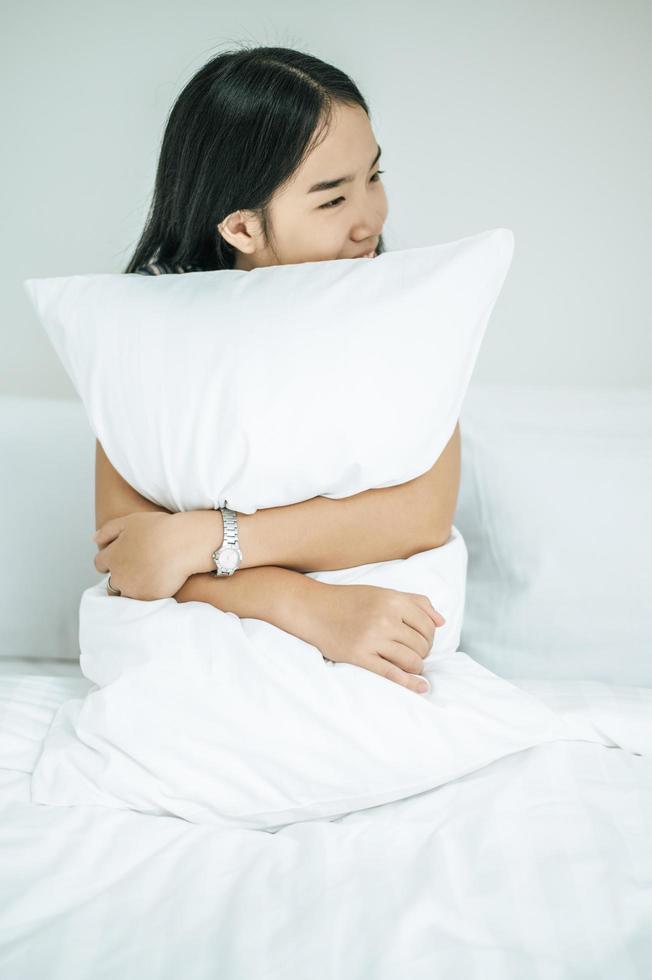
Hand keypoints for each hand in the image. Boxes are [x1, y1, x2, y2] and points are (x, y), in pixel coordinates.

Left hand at [92, 511, 220, 600]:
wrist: (184, 543)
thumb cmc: (159, 529)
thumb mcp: (129, 521)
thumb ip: (107, 531)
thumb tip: (93, 540)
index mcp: (111, 557)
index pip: (100, 564)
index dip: (112, 560)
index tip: (125, 557)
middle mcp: (118, 576)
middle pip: (112, 583)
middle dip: (122, 577)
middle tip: (140, 568)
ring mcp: (133, 590)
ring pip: (127, 594)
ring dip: (133, 588)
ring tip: (150, 576)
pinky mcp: (149, 599)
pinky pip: (144, 600)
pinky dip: (149, 594)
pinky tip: (160, 582)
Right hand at [308, 583, 444, 694]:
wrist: (314, 609)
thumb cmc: (351, 601)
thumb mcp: (384, 593)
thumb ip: (416, 602)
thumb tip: (442, 622)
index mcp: (393, 600)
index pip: (429, 626)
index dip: (430, 637)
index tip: (421, 641)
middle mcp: (384, 618)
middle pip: (422, 645)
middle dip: (423, 652)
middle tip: (412, 653)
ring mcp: (372, 639)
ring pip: (412, 661)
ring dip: (416, 667)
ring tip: (409, 665)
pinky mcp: (359, 657)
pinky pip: (392, 675)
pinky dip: (410, 684)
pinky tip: (421, 687)